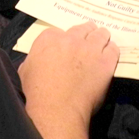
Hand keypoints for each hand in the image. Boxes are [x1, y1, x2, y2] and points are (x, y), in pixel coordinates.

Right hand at [18, 22, 118, 138]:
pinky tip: (110, 55)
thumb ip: (34, 59)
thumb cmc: (37, 93)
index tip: (66, 47)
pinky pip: (113, 49)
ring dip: (101, 37)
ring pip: (101, 34)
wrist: (56, 110)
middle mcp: (71, 39)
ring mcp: (90, 49)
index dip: (64, 40)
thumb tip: (39, 61)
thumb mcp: (25, 70)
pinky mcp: (106, 62)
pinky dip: (111, 50)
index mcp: (49, 39)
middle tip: (88, 40)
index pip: (59, 31)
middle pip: (83, 28)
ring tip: (102, 42)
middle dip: (86, 33)